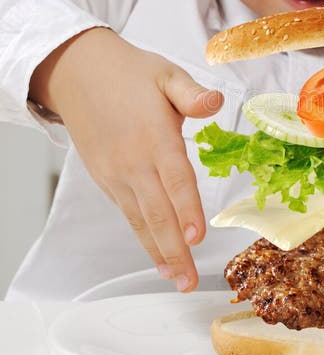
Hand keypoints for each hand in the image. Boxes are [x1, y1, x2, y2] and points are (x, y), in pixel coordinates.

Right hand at [29, 27, 223, 291]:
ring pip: (141, 220)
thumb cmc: (129, 73)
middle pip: (157, 211)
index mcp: (155, 135)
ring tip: (176, 279)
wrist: (77, 73)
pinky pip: (129, 214)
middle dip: (175, 249)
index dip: (186, 209)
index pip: (175, 179)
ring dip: (159, 252)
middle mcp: (134, 161)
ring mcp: (117, 173)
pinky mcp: (106, 179)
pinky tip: (157, 256)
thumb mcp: (166, 74)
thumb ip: (192, 93)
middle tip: (189, 281)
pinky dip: (144, 237)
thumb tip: (216, 102)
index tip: (197, 237)